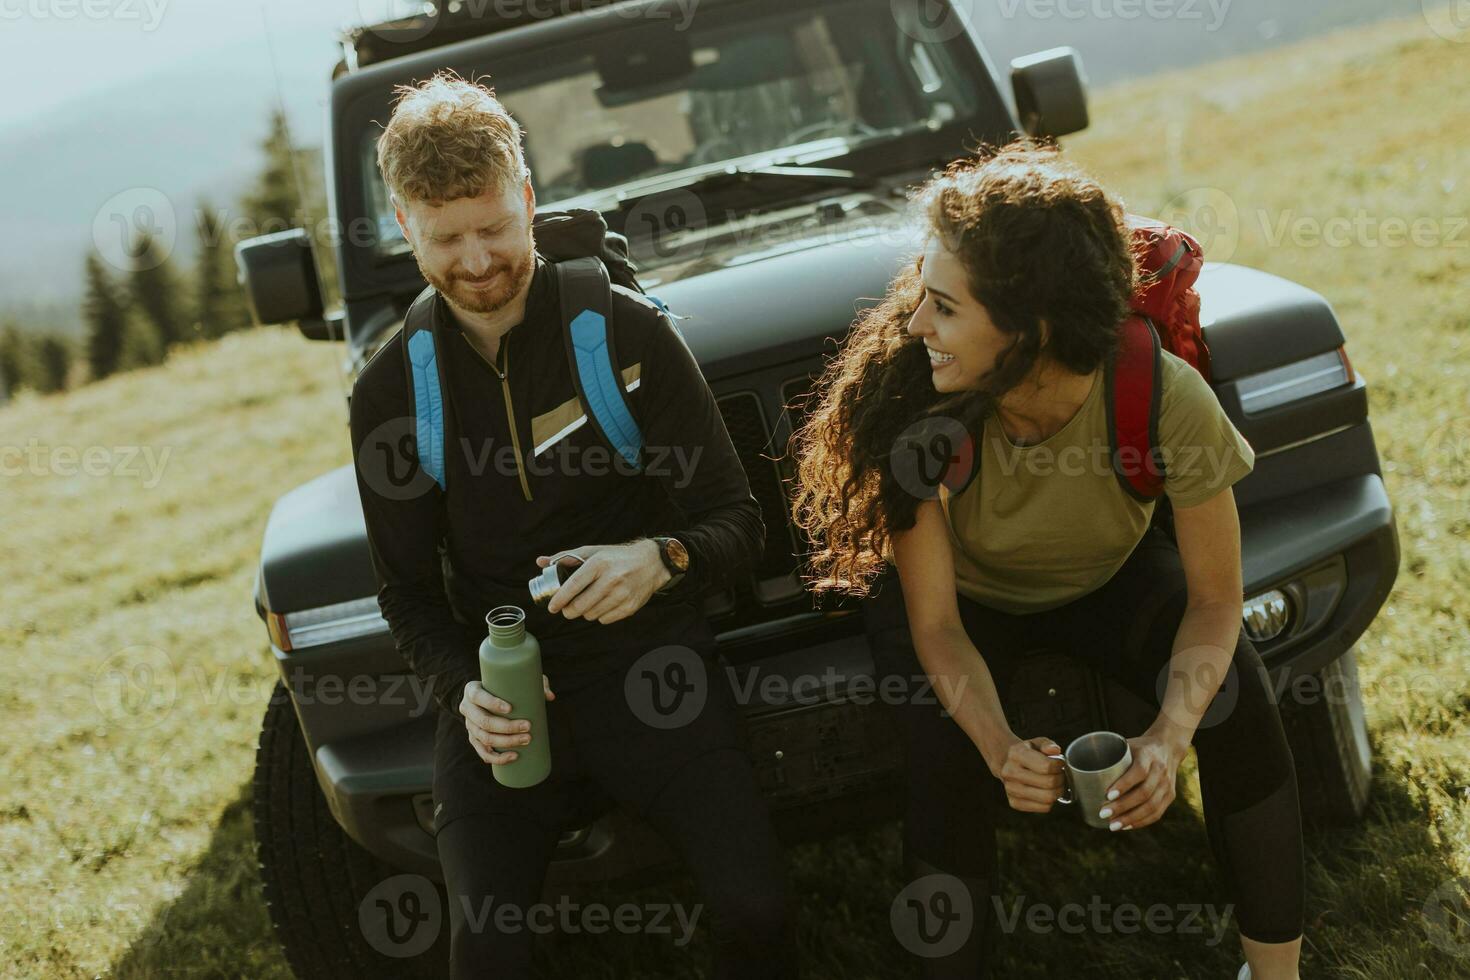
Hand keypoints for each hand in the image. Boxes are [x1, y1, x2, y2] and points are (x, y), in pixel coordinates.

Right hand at [459, 676, 554, 765]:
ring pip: (485, 738)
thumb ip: (534, 683)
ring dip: (506, 742)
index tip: (511, 708)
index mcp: (472, 691)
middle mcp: (467, 709)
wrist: (486, 698)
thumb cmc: (503, 686)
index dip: (492, 704)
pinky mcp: (474, 739)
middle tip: (528, 726)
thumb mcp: (515, 679)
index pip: (478, 697)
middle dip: (507, 727)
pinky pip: (483, 752)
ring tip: (526, 740)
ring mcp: (469, 726)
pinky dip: (498, 758)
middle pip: (484, 722)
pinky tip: (513, 757)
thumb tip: (550, 697)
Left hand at [535, 540, 669, 623]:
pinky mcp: (630, 607)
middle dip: (569, 611)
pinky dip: (600, 616)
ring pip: (591, 615)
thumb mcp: (593, 552)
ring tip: (587, 604)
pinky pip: (605, 620)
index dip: (560, 599)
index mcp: (599, 563)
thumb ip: (566, 557)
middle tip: (566, 610)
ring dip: (585, 613)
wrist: (651, 563)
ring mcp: (622, 594)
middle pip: (581, 606)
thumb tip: (540, 562)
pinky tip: (603, 605)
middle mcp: (611, 579)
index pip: (574, 585)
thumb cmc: (616, 557)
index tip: (552, 607)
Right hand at [998, 736, 1068, 813]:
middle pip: (1049, 783)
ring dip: (1058, 791)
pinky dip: (1051, 801)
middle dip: (1061, 779)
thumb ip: (1047, 744)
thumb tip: (1055, 750)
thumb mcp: (1037, 743)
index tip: (1059, 763)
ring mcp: (1010, 789)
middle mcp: (1009, 772)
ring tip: (1055, 784)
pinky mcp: (1014, 803)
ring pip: (1047, 798)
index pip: (1046, 766)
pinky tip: (1047, 792)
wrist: (1008, 764)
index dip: (1059, 766)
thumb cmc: (1028, 753)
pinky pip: (1044, 807)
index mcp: (1016, 754)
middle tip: (1060, 775)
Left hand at [1099, 733, 1188, 830]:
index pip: (1139, 772)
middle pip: (1144, 793)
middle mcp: (1160, 771)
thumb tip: (1078, 770)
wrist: (1167, 747)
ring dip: (1131, 818)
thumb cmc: (1138, 748)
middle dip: (1123, 806)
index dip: (1124, 785)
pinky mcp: (1170, 796)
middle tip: (1103, 814)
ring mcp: (1167, 785)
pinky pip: (1157, 813)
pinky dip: (1141, 822)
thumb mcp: (1125, 745)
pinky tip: (1126, 826)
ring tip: (1113, 825)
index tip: (1107, 795)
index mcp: (1148, 755)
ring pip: (1151, 806)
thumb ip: (1108, 756)